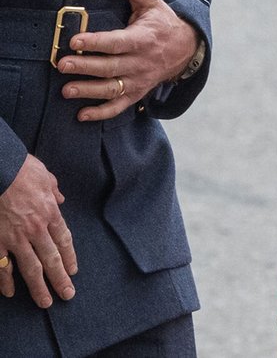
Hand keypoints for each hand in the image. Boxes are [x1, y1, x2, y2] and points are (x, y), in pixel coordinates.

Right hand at [0, 154, 76, 306]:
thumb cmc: (21, 169)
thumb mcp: (45, 176)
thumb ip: (53, 190)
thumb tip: (59, 197)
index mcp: (50, 213)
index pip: (64, 240)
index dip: (69, 257)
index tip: (73, 271)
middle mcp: (35, 229)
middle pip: (51, 259)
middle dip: (60, 279)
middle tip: (67, 295)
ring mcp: (14, 237)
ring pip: (30, 267)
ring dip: (38, 287)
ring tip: (45, 302)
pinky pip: (1, 264)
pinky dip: (5, 279)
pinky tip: (10, 292)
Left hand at [57, 0, 198, 121]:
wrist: (186, 49)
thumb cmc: (163, 23)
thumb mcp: (154, 4)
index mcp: (143, 38)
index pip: (117, 42)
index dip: (96, 42)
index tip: (75, 41)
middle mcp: (141, 62)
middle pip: (110, 67)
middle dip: (85, 67)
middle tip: (62, 64)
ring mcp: (139, 79)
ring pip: (112, 88)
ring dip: (88, 91)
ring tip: (65, 90)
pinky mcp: (137, 92)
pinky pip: (119, 106)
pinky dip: (101, 113)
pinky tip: (81, 114)